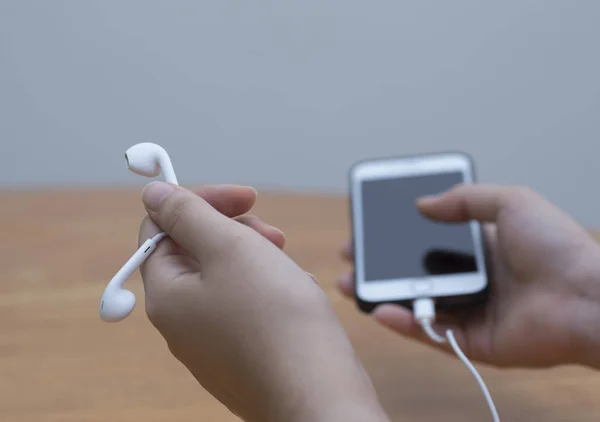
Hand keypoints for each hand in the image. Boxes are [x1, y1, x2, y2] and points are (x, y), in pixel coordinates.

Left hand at [138, 182, 388, 421]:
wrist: (318, 395)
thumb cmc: (276, 319)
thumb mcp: (230, 248)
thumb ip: (188, 215)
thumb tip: (153, 194)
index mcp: (167, 295)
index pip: (162, 230)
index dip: (202, 203)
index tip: (245, 196)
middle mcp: (182, 323)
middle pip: (196, 253)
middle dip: (235, 232)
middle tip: (273, 235)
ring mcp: (212, 344)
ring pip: (226, 278)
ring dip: (256, 258)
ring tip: (288, 265)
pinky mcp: (241, 357)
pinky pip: (247, 307)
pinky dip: (269, 289)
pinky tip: (295, 292)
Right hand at [338, 184, 599, 368]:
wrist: (587, 298)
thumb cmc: (556, 247)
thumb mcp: (511, 202)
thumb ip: (465, 201)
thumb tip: (422, 204)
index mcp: (483, 249)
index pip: (430, 243)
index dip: (399, 236)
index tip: (372, 230)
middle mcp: (474, 280)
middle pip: (416, 274)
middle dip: (381, 267)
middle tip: (352, 259)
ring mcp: (472, 312)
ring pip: (416, 305)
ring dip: (381, 295)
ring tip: (350, 285)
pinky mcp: (473, 341)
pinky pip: (431, 333)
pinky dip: (402, 324)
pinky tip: (378, 310)